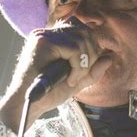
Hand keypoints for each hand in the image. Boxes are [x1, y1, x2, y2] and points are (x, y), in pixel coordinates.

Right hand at [0, 17, 112, 131]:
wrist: (28, 104)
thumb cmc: (48, 94)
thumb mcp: (76, 82)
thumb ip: (92, 71)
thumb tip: (109, 57)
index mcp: (56, 39)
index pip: (84, 33)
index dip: (92, 50)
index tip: (85, 71)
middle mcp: (49, 33)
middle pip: (85, 32)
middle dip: (92, 56)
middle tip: (81, 76)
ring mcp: (45, 35)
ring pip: (81, 39)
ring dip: (84, 64)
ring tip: (73, 80)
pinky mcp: (42, 41)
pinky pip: (74, 48)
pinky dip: (78, 66)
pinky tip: (69, 79)